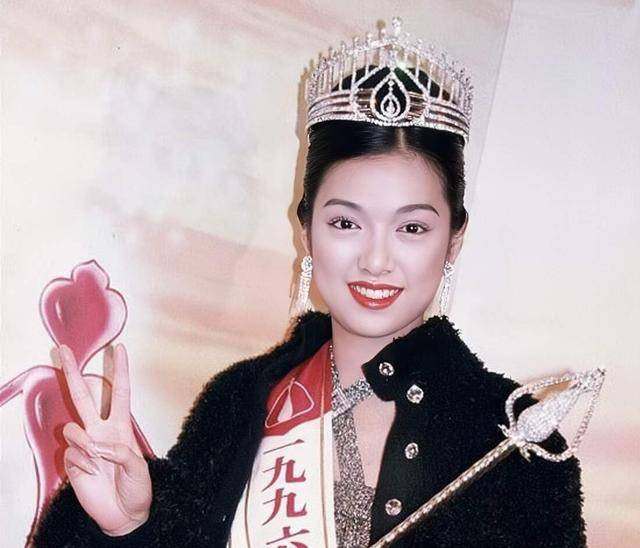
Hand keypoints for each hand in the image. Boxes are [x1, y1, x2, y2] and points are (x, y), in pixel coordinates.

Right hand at [58, 343, 151, 535]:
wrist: (124, 515)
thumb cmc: (137, 489)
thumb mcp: (139, 468)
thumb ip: (121, 452)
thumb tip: (98, 445)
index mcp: (121, 427)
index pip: (120, 392)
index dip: (120, 370)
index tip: (119, 347)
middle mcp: (101, 431)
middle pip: (83, 396)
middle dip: (73, 372)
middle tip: (63, 349)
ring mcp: (85, 445)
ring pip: (73, 428)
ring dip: (86, 444)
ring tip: (100, 462)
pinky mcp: (73, 461)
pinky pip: (72, 454)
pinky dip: (84, 465)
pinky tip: (93, 475)